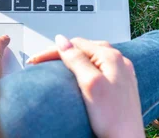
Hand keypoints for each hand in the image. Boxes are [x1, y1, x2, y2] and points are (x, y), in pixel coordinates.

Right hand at [27, 36, 143, 137]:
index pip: (76, 44)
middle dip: (62, 52)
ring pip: (92, 57)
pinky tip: (79, 75)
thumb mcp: (90, 84)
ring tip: (57, 66)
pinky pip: (99, 68)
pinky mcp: (121, 86)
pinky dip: (84, 68)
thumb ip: (76, 59)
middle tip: (42, 62)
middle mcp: (119, 61)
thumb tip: (61, 39)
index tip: (36, 60)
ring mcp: (122, 74)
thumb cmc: (113, 118)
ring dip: (73, 59)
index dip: (54, 50)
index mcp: (112, 57)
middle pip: (84, 48)